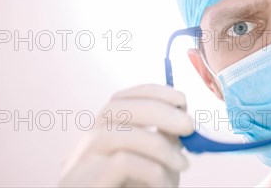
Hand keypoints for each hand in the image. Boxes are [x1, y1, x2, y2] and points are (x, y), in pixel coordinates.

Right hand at [59, 84, 194, 186]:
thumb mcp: (155, 163)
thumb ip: (164, 139)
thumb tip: (183, 116)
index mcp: (103, 134)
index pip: (121, 98)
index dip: (152, 92)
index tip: (182, 100)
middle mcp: (86, 145)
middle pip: (115, 108)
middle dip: (158, 110)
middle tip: (189, 126)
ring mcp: (80, 165)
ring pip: (115, 133)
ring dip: (159, 144)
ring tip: (184, 165)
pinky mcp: (82, 184)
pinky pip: (121, 163)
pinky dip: (151, 169)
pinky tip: (165, 184)